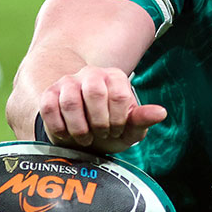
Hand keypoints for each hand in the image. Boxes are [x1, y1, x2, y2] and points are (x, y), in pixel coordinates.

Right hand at [37, 66, 166, 153]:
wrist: (81, 136)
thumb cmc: (110, 131)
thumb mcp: (129, 129)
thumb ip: (143, 119)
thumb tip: (162, 113)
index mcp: (115, 77)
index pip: (119, 95)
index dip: (118, 120)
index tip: (116, 130)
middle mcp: (91, 74)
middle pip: (94, 91)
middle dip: (99, 121)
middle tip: (101, 134)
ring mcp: (68, 82)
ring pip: (70, 100)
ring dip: (79, 127)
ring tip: (85, 137)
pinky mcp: (49, 94)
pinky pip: (49, 108)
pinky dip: (59, 127)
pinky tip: (67, 134)